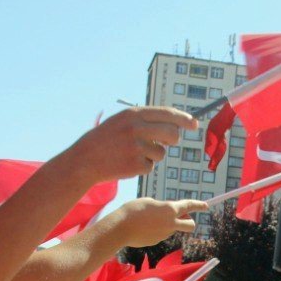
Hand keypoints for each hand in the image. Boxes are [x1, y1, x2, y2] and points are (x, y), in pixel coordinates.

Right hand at [75, 106, 196, 180]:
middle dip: (172, 139)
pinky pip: (151, 166)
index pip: (166, 114)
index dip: (183, 119)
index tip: (194, 124)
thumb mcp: (122, 122)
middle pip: (171, 133)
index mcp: (133, 114)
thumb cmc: (106, 140)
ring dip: (153, 155)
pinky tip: (127, 163)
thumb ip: (145, 120)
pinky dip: (143, 166)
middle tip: (165, 143)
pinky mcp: (136, 165)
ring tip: (133, 154)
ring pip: (161, 153)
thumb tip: (176, 124)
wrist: (85, 160)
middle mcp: (136, 128)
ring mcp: (137, 147)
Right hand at [97, 198, 201, 248]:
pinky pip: (161, 234)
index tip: (206, 206)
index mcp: (170, 209)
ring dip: (168, 224)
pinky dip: (157, 230)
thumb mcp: (148, 202)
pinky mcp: (157, 241)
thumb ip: (161, 207)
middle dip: (189, 221)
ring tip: (150, 219)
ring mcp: (165, 234)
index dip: (198, 205)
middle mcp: (171, 223)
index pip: (189, 206)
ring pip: (173, 229)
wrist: (120, 228)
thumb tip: (164, 214)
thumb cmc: (132, 210)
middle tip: (181, 218)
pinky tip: (144, 227)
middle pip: (190, 225)